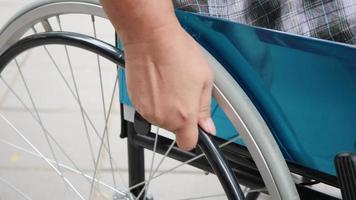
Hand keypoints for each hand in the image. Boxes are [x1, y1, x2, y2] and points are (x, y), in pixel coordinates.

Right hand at [124, 24, 215, 149]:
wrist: (150, 38)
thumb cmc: (178, 53)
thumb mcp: (205, 79)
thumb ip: (205, 108)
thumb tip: (207, 127)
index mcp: (184, 116)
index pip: (188, 143)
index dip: (192, 135)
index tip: (194, 125)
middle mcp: (163, 118)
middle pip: (174, 128)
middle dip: (180, 115)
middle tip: (183, 90)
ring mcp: (146, 110)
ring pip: (161, 118)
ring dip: (166, 106)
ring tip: (169, 82)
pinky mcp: (135, 101)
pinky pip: (148, 108)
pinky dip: (153, 99)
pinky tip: (158, 81)